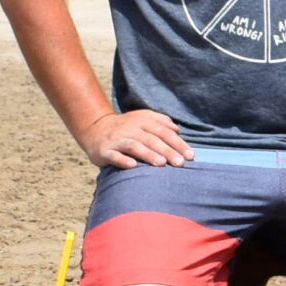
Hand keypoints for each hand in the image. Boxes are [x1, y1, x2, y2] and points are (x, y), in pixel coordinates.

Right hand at [78, 110, 192, 168]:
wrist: (95, 129)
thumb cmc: (126, 128)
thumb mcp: (142, 119)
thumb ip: (160, 122)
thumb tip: (177, 130)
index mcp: (142, 121)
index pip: (163, 131)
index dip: (177, 143)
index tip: (190, 155)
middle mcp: (130, 128)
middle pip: (151, 139)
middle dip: (167, 151)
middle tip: (180, 163)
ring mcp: (116, 139)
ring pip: (134, 146)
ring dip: (148, 154)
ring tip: (161, 164)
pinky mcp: (104, 151)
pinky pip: (114, 155)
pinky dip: (123, 160)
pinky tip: (133, 166)